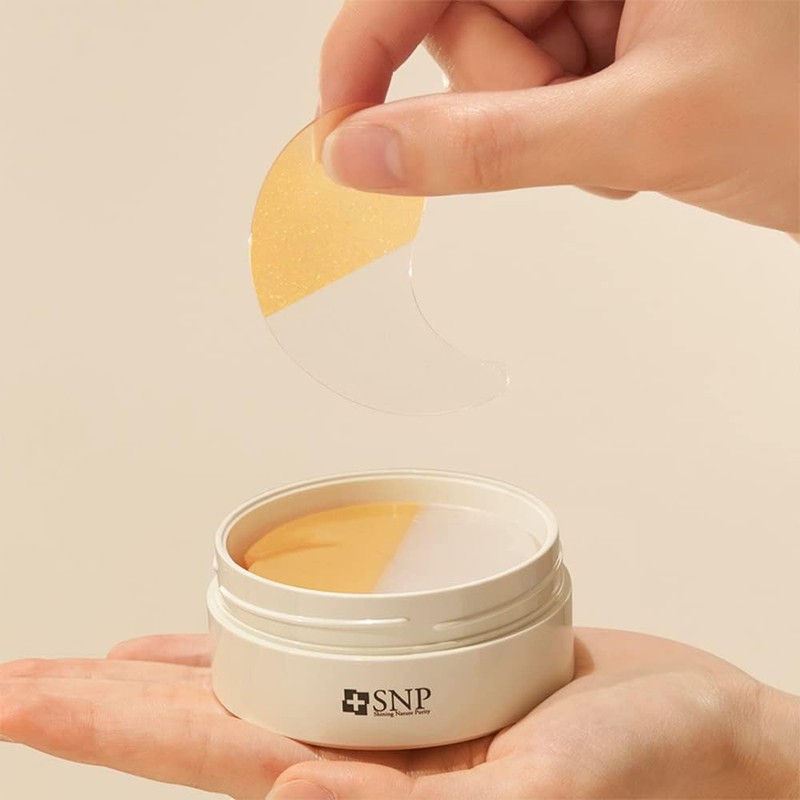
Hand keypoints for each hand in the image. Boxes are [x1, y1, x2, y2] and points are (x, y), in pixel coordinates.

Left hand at [1, 629, 795, 798]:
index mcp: (377, 792)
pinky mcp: (436, 679)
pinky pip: (328, 656)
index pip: (207, 757)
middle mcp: (371, 757)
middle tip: (23, 674)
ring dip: (180, 671)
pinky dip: (269, 644)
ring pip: (260, 688)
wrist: (717, 738)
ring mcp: (399, 718)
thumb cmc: (663, 771)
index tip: (27, 696)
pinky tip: (234, 631)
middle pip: (209, 722)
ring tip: (105, 658)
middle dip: (108, 697)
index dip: (108, 726)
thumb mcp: (553, 793)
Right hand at [319, 0, 798, 232]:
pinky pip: (538, 98)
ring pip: (501, 71)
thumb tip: (366, 154)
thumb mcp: (639, 128)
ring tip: (629, 133)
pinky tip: (634, 136)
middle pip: (466, 20)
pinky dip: (570, 139)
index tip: (340, 119)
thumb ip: (490, 147)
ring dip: (545, 127)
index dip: (369, 38)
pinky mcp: (614, 38)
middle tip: (586, 123)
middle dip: (506, 95)